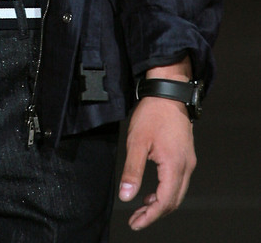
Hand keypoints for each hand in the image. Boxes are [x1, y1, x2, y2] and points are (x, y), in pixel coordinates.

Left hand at [118, 61, 196, 229]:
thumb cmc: (153, 113)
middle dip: (154, 213)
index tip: (135, 222)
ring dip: (161, 203)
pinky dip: (166, 191)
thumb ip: (132, 171)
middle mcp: (186, 166)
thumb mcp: (137, 142)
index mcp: (174, 166)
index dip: (150, 216)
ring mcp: (188, 160)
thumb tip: (126, 196)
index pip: (165, 202)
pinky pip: (178, 181)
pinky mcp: (186, 155)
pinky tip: (152, 190)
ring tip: (142, 207)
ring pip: (177, 192)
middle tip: (136, 218)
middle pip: (173, 201)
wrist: (168, 92)